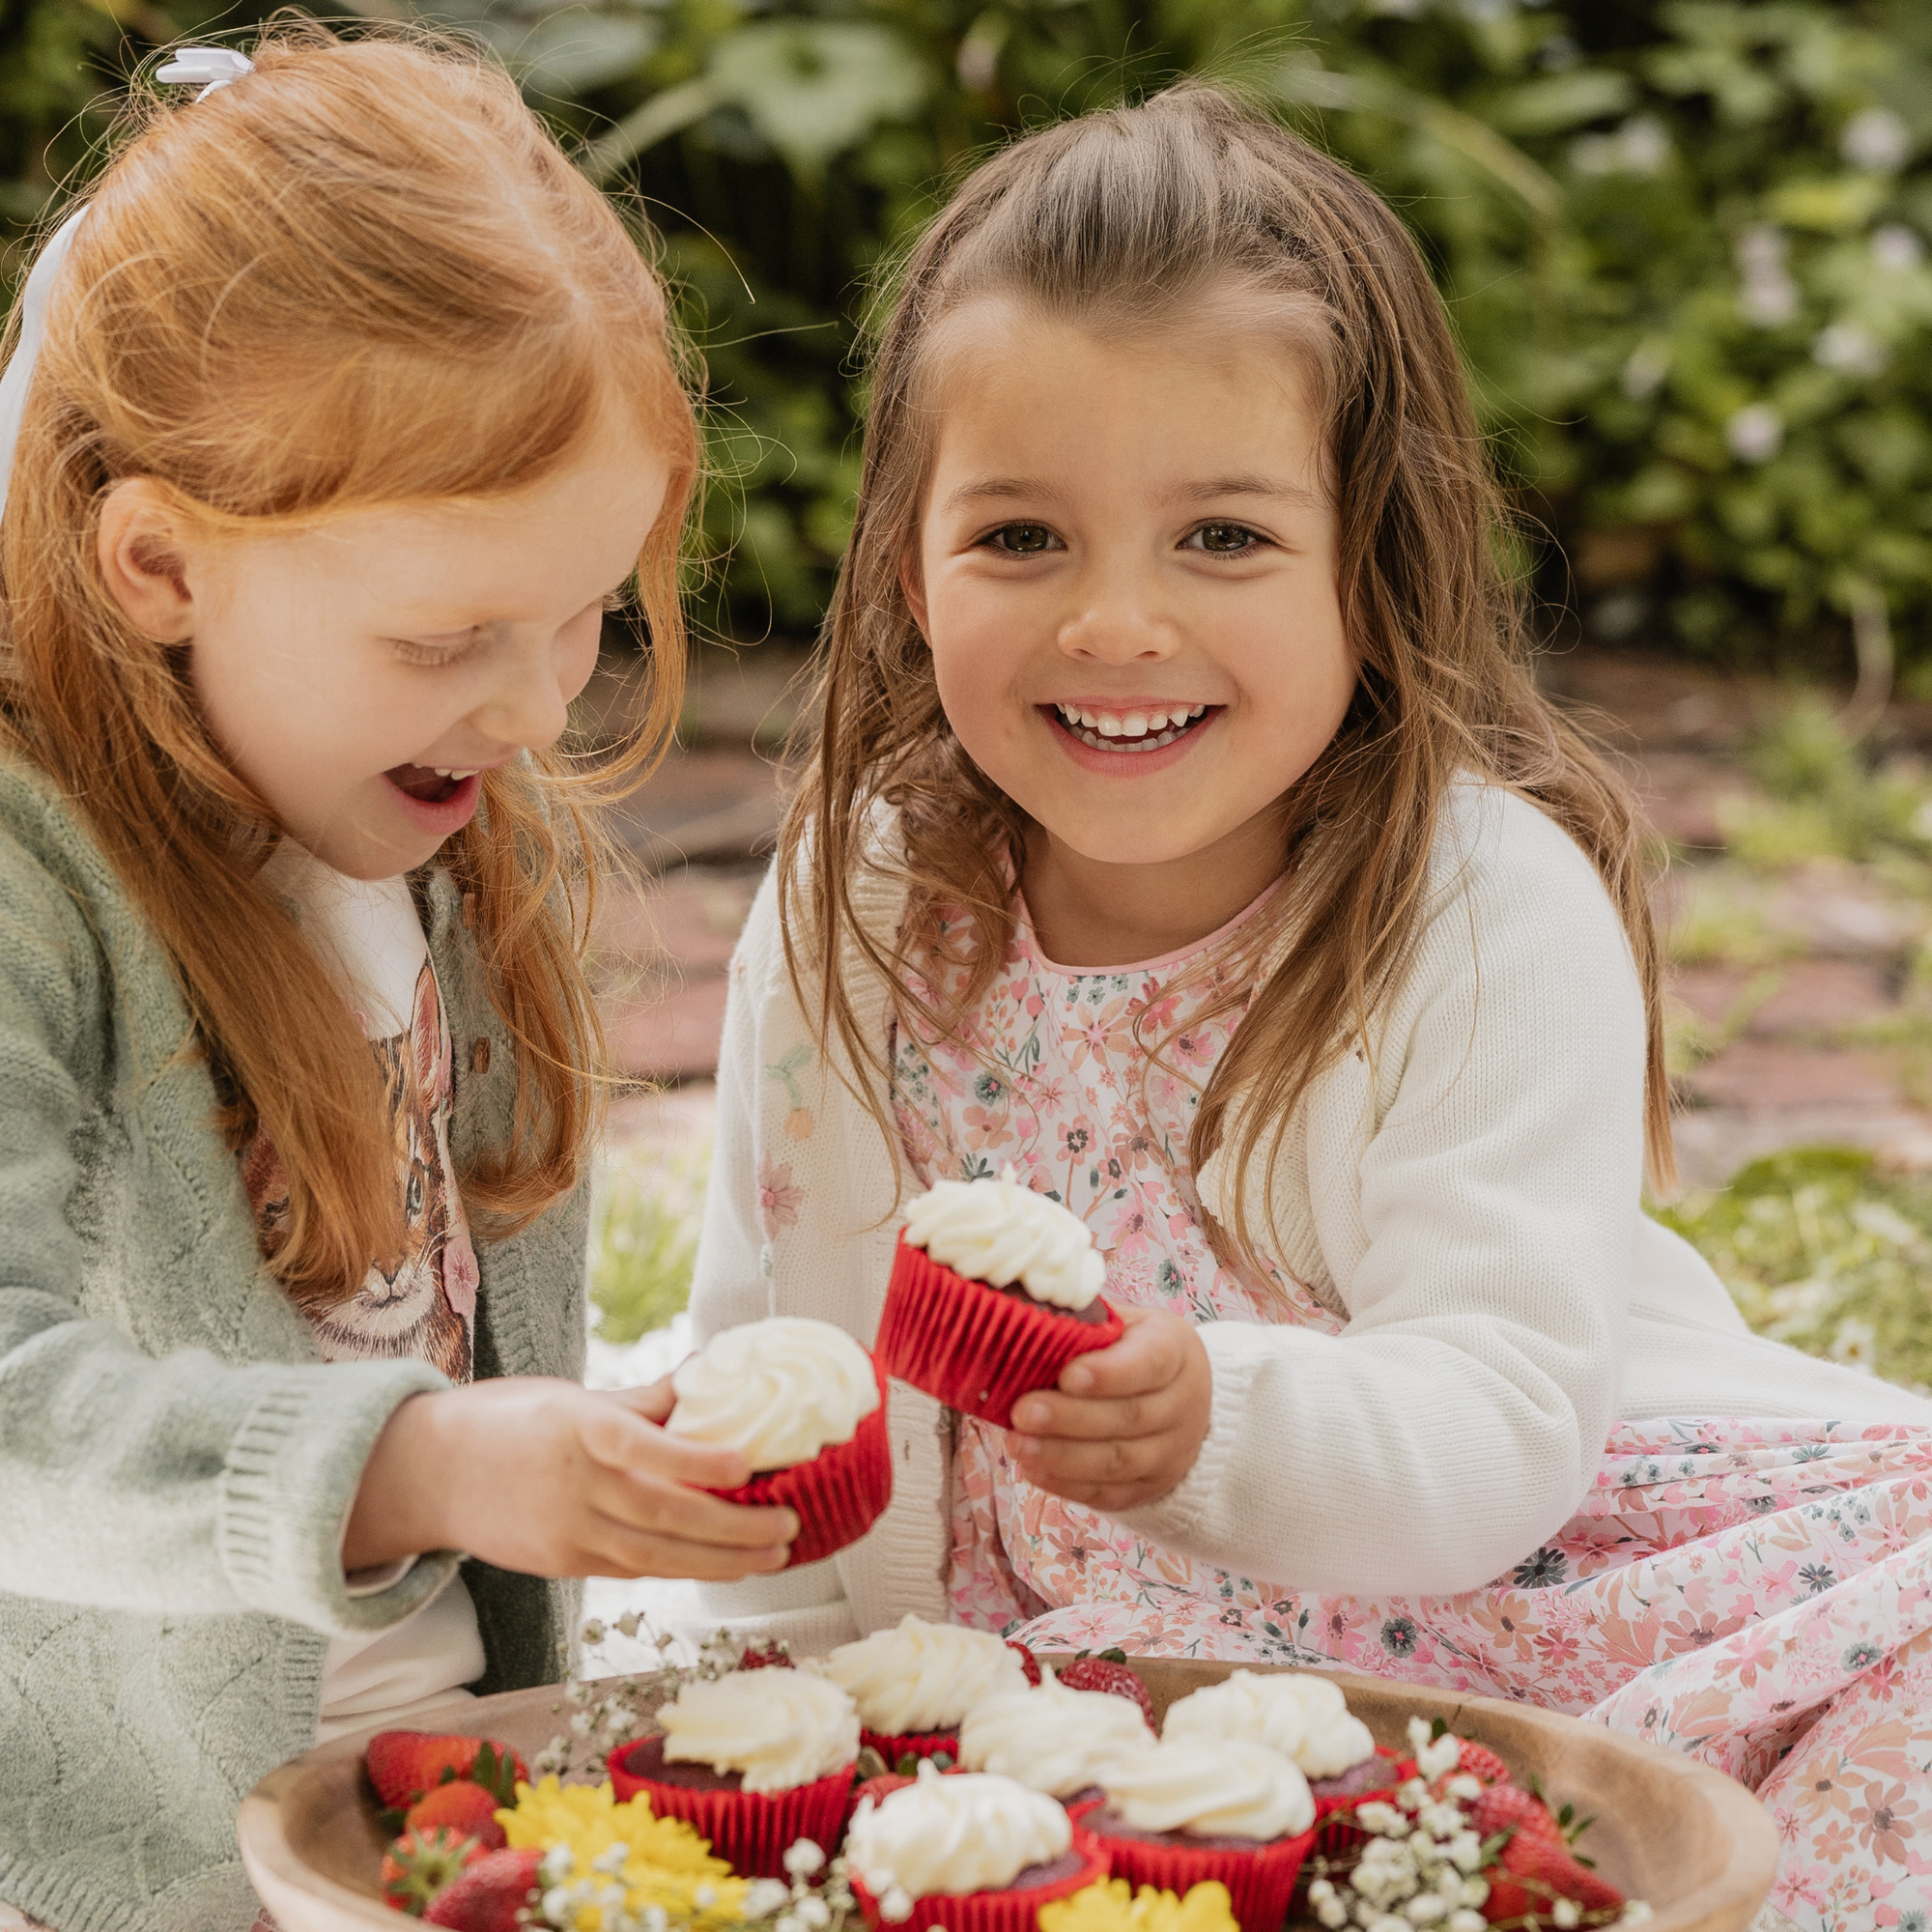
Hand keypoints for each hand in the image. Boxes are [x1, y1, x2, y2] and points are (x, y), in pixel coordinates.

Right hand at [343, 1376, 795, 1581]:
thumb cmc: (508, 1420)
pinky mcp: (562, 1564)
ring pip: (656, 1556)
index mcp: (576, 1430)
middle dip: (733, 1529)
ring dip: (721, 1561)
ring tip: (774, 1555)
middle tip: (789, 1526)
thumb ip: (642, 1402)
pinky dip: (684, 1568)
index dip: (693, 1460)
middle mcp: (573, 1487)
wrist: (428, 1473)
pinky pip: (634, 1569)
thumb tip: (706, 1377)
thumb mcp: (571, 1396)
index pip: (641, 1448)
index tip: (745, 1466)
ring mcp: (566, 1533)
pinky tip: (725, 1563)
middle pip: (662, 1516)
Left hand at [1005, 1305, 1211, 1511]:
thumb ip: (1084, 1325)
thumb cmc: (1131, 1349)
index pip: (1150, 1362)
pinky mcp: (1151, 1487)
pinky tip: (1033, 1468)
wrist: (1179, 1396)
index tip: (1066, 1376)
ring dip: (1063, 1456)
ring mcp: (1171, 1452)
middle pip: (1129, 1417)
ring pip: (1118, 1461)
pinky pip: (1109, 1493)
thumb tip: (1023, 1320)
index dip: (1109, 1373)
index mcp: (1175, 1350)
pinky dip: (1067, 1484)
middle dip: (1070, 1418)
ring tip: (1018, 1444)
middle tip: (1022, 1413)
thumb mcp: (1122, 1324)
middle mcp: (1183, 1403)